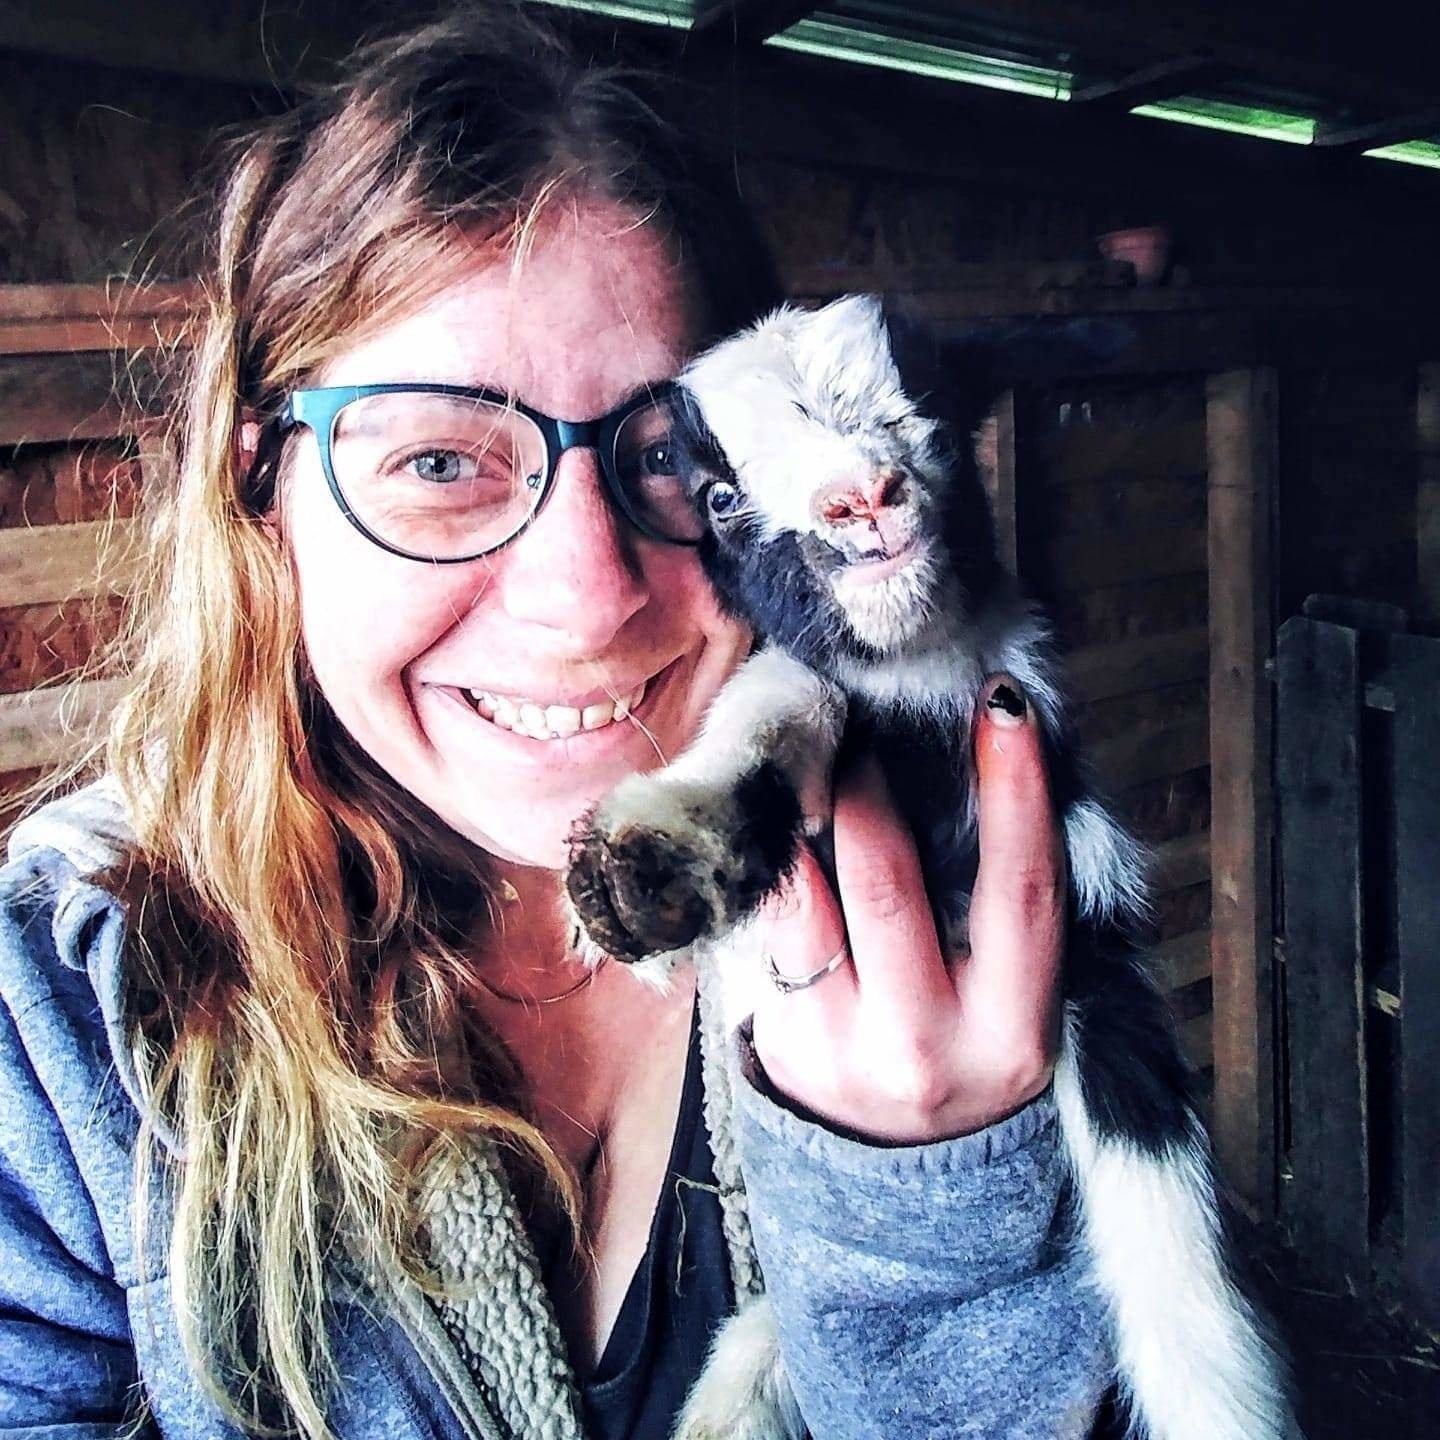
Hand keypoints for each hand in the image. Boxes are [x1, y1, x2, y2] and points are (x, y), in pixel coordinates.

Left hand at [749, 674, 1066, 1143]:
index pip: (1021, 889)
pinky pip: (762, 927)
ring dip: (799, 814)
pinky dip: (768, 865)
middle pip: (886, 883)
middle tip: (862, 722)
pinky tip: (769, 830)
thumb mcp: (1017, 998)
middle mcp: (925, 1049)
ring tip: (805, 761)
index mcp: (1012, 1031)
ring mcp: (839, 1052)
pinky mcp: (776, 1044)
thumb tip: (980, 758)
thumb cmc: (972, 1044)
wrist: (906, 1173)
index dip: (1016, 790)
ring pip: (802, 897)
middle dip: (871, 784)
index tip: (1003, 703)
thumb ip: (1007, 903)